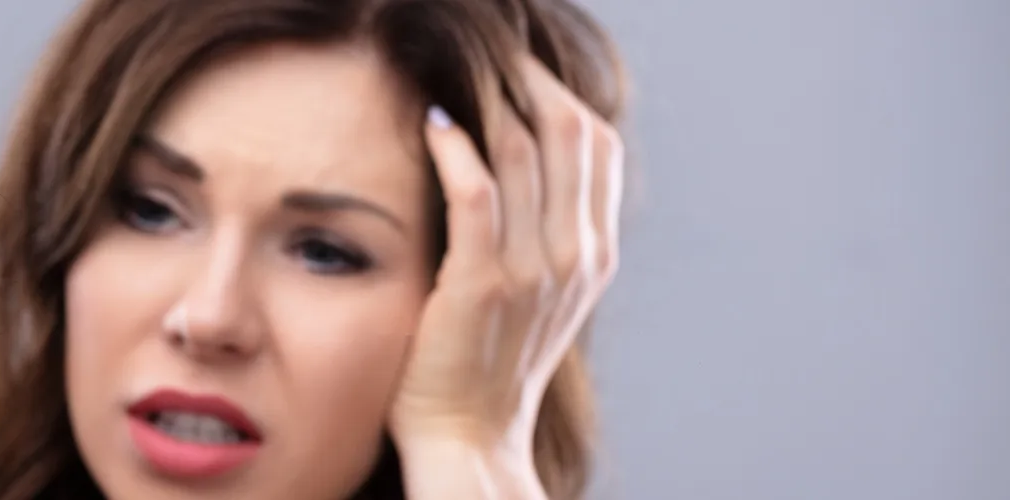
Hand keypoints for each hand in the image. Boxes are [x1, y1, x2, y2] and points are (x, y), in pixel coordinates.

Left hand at [390, 56, 623, 446]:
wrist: (471, 435)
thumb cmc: (490, 363)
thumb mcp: (542, 295)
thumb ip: (547, 236)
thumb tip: (529, 170)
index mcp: (594, 255)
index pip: (599, 147)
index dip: (563, 96)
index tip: (525, 71)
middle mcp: (574, 256)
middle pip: (571, 133)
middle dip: (531, 82)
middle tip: (494, 57)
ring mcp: (531, 269)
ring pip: (526, 152)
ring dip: (490, 102)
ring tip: (458, 77)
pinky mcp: (481, 282)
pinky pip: (477, 193)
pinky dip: (456, 148)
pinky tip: (435, 126)